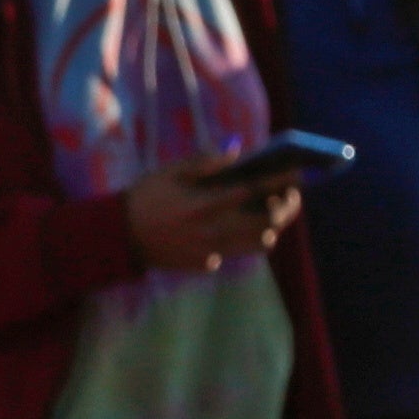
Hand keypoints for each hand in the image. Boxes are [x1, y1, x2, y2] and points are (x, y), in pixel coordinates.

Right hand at [125, 157, 300, 273]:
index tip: (299, 173)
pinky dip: (241, 240)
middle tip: (289, 197)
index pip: (256, 189)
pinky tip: (234, 227)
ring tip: (269, 212)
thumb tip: (237, 153)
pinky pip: (235, 252)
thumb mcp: (172, 171)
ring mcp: (213, 251)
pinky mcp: (207, 265)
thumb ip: (206, 162)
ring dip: (270, 227)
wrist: (119, 237)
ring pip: (259, 244)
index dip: (282, 181)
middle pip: (267, 223)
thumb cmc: (145, 197)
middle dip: (286, 209)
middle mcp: (216, 230)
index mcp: (208, 202)